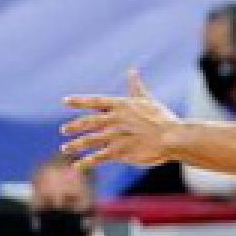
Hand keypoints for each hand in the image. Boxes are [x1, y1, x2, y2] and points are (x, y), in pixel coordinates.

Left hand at [60, 69, 179, 168]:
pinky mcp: (119, 151)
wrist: (171, 137)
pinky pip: (98, 157)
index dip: (79, 101)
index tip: (64, 101)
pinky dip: (86, 162)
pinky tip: (77, 165)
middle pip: (88, 122)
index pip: (95, 101)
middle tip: (64, 130)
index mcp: (121, 105)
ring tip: (66, 148)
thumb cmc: (161, 117)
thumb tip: (132, 70)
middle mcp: (115, 119)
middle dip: (74, 126)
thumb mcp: (147, 99)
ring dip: (76, 145)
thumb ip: (136, 86)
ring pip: (89, 140)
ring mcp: (115, 136)